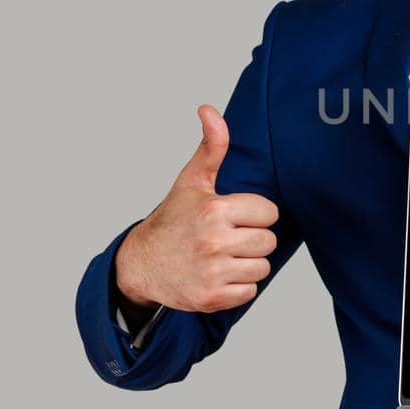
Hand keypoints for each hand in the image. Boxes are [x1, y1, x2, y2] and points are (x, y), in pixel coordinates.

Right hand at [115, 105, 280, 313]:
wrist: (141, 264)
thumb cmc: (172, 220)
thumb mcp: (191, 181)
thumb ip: (211, 147)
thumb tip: (210, 110)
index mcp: (214, 210)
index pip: (268, 212)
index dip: (254, 214)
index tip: (234, 216)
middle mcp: (213, 242)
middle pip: (268, 241)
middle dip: (253, 239)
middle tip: (228, 237)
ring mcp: (212, 272)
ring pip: (262, 267)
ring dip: (247, 263)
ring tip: (223, 256)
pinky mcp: (212, 298)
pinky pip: (250, 292)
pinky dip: (238, 287)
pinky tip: (218, 274)